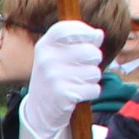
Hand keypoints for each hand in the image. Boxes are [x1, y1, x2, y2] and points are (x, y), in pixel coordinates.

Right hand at [19, 19, 103, 138]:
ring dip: (92, 79)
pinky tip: (78, 94)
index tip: (92, 38)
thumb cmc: (56, 76)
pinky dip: (91, 93)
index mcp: (45, 45)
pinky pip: (94, 89)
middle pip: (91, 52)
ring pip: (95, 72)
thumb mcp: (60, 55)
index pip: (68, 28)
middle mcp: (47, 58)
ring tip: (78, 82)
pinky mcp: (64, 95)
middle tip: (82, 67)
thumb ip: (79, 42)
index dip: (86, 32)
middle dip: (94, 61)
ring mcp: (54, 77)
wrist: (39, 109)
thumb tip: (98, 34)